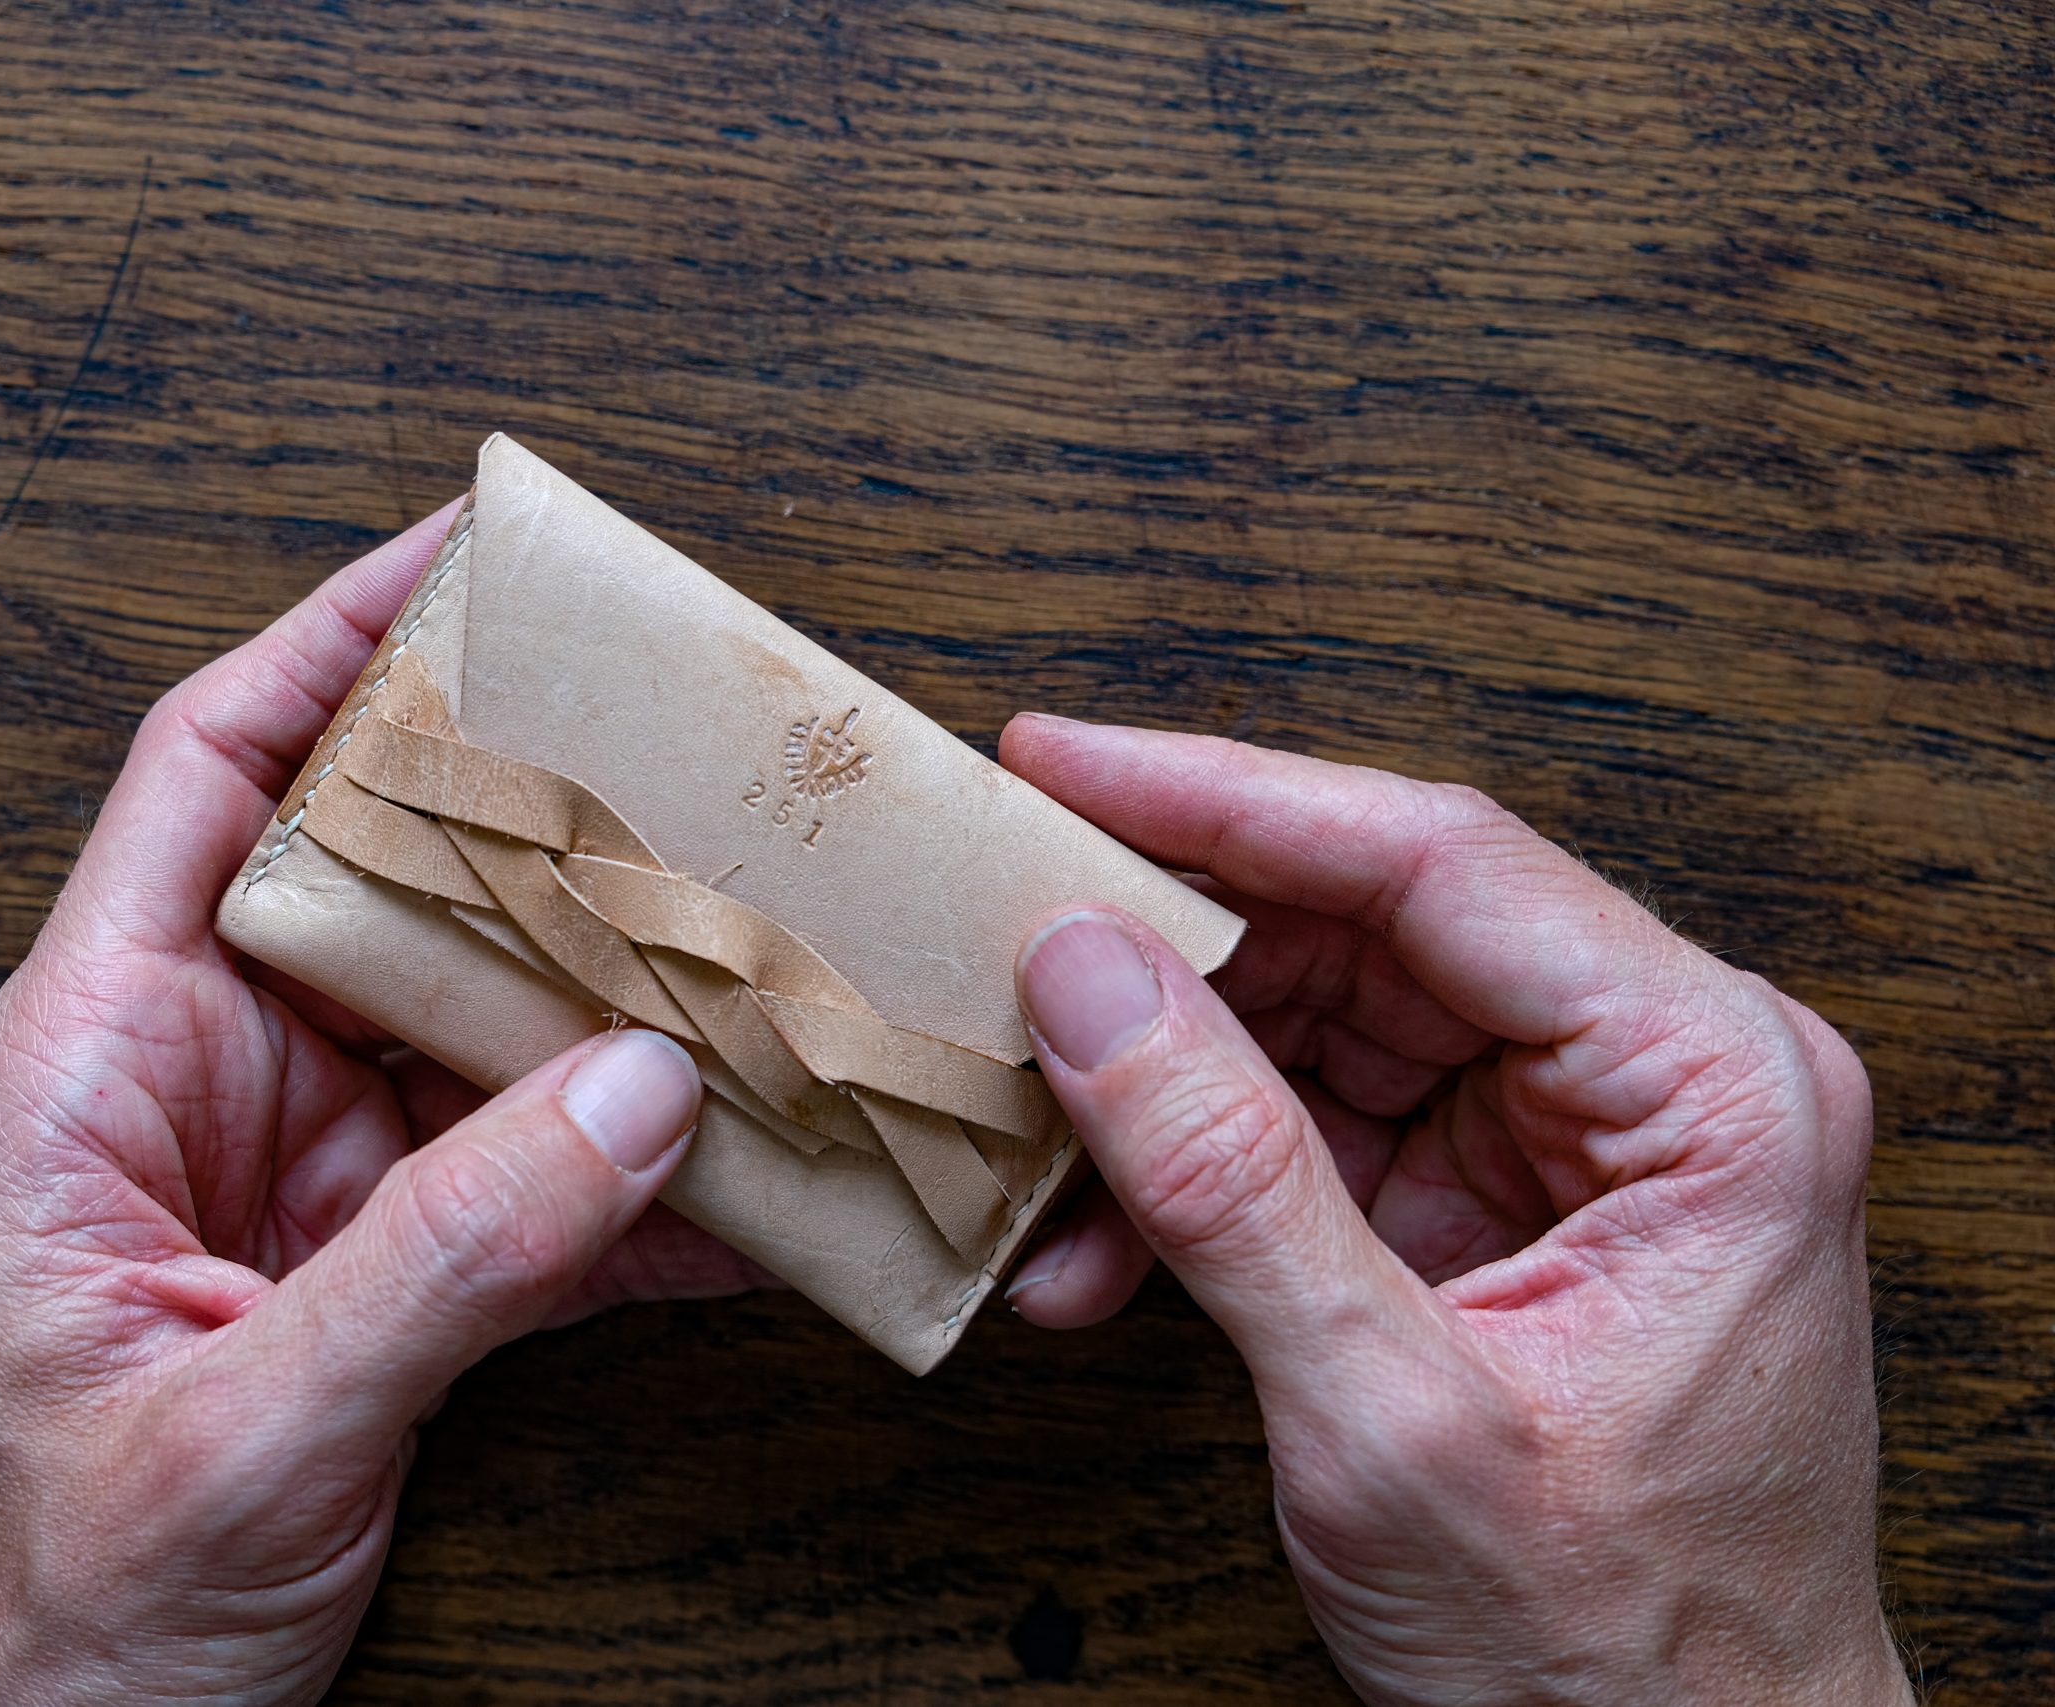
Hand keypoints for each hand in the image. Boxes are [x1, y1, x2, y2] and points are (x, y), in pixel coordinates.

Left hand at [0, 506, 759, 1706]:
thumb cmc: (40, 1619)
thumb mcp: (236, 1430)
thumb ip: (440, 1263)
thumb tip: (638, 1093)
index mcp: (101, 1060)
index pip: (212, 776)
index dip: (329, 648)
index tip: (461, 562)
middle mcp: (213, 1085)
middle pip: (388, 880)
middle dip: (537, 821)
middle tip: (693, 760)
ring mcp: (310, 1181)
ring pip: (490, 1028)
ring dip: (625, 1004)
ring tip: (768, 955)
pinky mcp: (390, 1280)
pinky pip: (542, 1188)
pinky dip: (650, 1184)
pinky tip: (756, 1175)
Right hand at [999, 716, 1912, 1706]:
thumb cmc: (1622, 1650)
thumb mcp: (1394, 1417)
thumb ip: (1230, 1181)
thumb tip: (1087, 980)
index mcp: (1711, 1087)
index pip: (1441, 865)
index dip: (1228, 798)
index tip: (1065, 764)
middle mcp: (1656, 1078)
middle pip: (1367, 928)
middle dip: (1168, 959)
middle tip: (1002, 937)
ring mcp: (1573, 1136)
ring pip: (1316, 1021)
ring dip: (1157, 1090)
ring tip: (1033, 1150)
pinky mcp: (1496, 1199)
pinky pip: (1309, 1125)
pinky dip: (1190, 1180)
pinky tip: (1096, 1248)